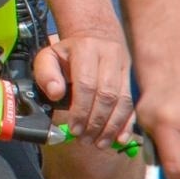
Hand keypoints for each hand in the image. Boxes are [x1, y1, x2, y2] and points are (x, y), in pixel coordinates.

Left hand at [33, 29, 133, 147]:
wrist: (96, 35)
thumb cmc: (69, 52)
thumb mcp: (49, 56)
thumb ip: (45, 74)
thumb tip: (55, 93)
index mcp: (86, 48)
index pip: (86, 84)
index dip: (81, 110)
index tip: (74, 129)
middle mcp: (109, 55)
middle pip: (107, 95)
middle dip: (96, 122)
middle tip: (85, 140)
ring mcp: (125, 67)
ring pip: (123, 101)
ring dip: (111, 126)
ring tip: (99, 143)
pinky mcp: (133, 78)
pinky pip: (133, 104)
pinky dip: (127, 124)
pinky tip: (120, 138)